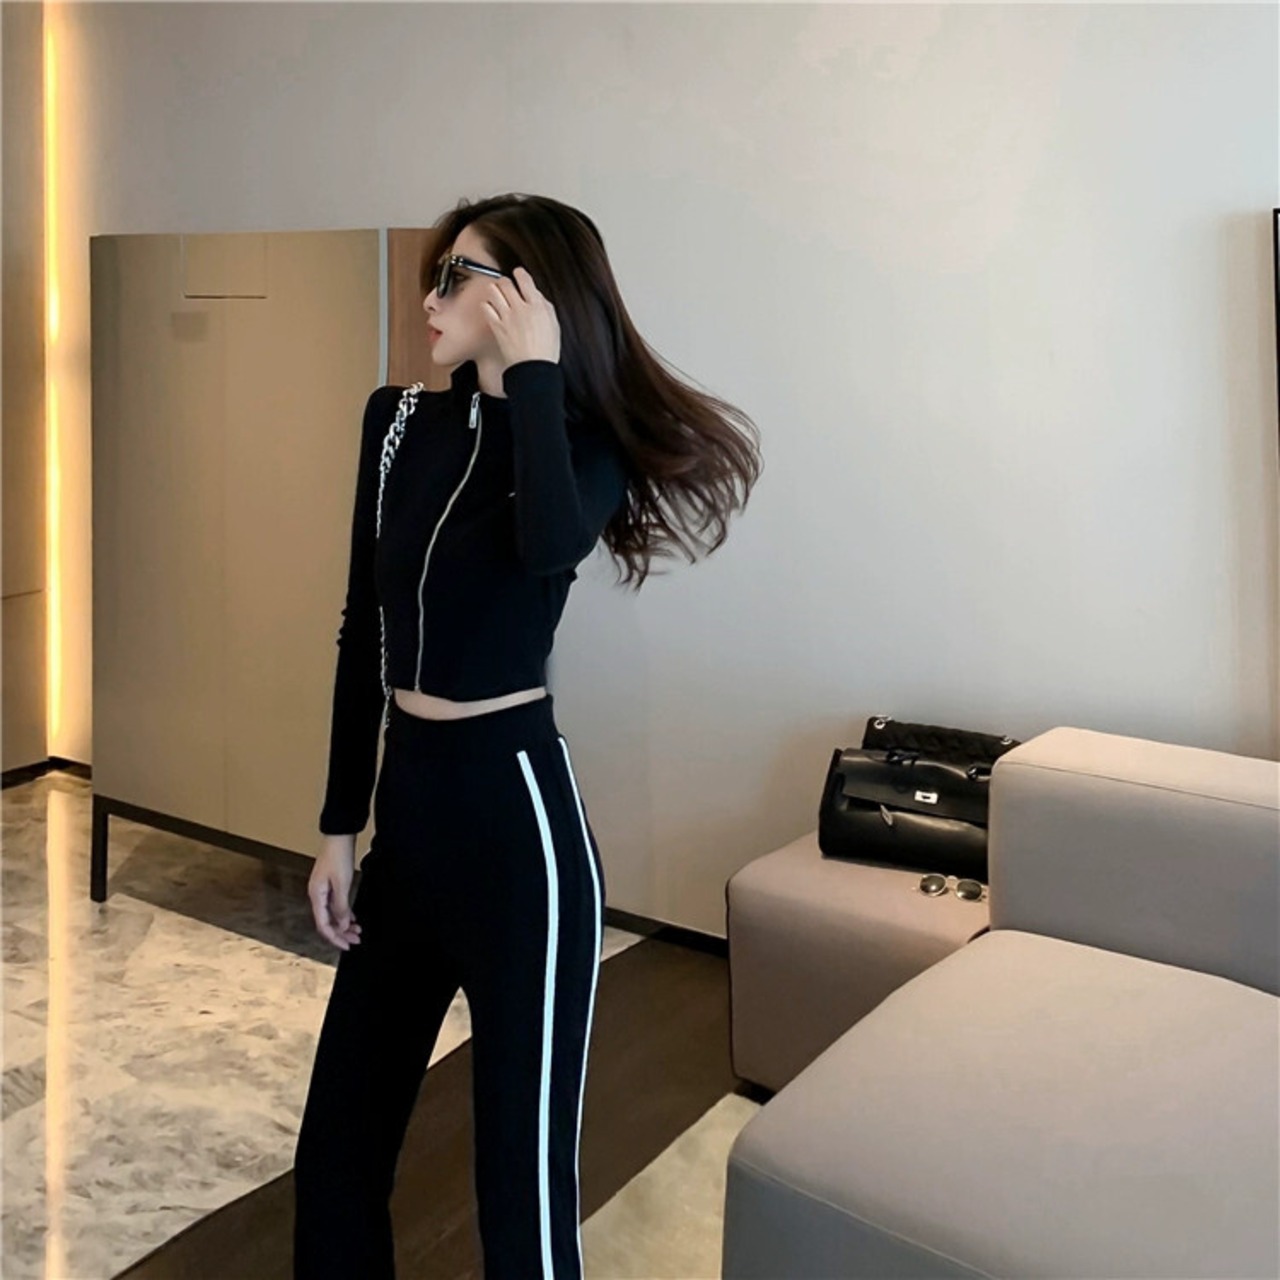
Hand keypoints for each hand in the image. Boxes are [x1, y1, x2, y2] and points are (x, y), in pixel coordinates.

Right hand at [309, 835, 362, 950]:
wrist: (339, 836)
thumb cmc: (338, 856)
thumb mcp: (342, 883)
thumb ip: (341, 906)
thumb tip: (341, 926)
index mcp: (316, 896)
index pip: (323, 925)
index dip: (334, 938)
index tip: (347, 946)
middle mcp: (317, 895)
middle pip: (327, 922)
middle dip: (341, 933)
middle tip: (356, 940)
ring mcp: (323, 890)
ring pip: (332, 914)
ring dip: (344, 924)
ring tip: (357, 931)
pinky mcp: (330, 885)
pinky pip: (335, 905)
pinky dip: (344, 914)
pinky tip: (353, 919)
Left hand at [483, 266, 560, 367]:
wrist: (533, 368)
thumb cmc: (545, 351)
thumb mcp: (554, 325)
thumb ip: (545, 307)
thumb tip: (537, 296)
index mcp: (537, 306)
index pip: (525, 279)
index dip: (520, 273)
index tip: (518, 274)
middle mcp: (520, 308)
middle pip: (505, 283)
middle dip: (505, 282)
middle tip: (506, 286)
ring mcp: (506, 317)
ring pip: (493, 292)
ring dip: (494, 291)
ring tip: (497, 295)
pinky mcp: (496, 327)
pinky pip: (486, 308)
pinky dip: (487, 305)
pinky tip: (491, 309)